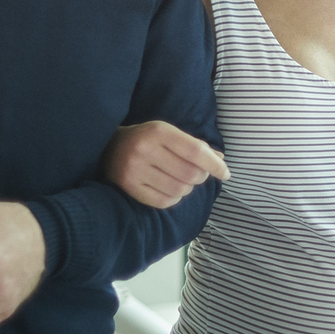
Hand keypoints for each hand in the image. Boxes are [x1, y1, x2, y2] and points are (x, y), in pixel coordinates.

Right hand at [101, 120, 228, 208]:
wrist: (108, 147)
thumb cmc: (147, 139)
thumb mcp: (169, 133)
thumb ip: (195, 145)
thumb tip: (221, 160)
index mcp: (159, 132)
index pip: (195, 151)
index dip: (215, 164)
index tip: (226, 173)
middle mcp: (145, 150)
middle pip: (190, 173)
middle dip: (201, 177)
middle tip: (198, 174)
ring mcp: (134, 170)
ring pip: (179, 190)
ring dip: (188, 189)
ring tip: (182, 181)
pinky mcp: (128, 187)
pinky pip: (164, 202)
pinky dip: (174, 199)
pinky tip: (170, 189)